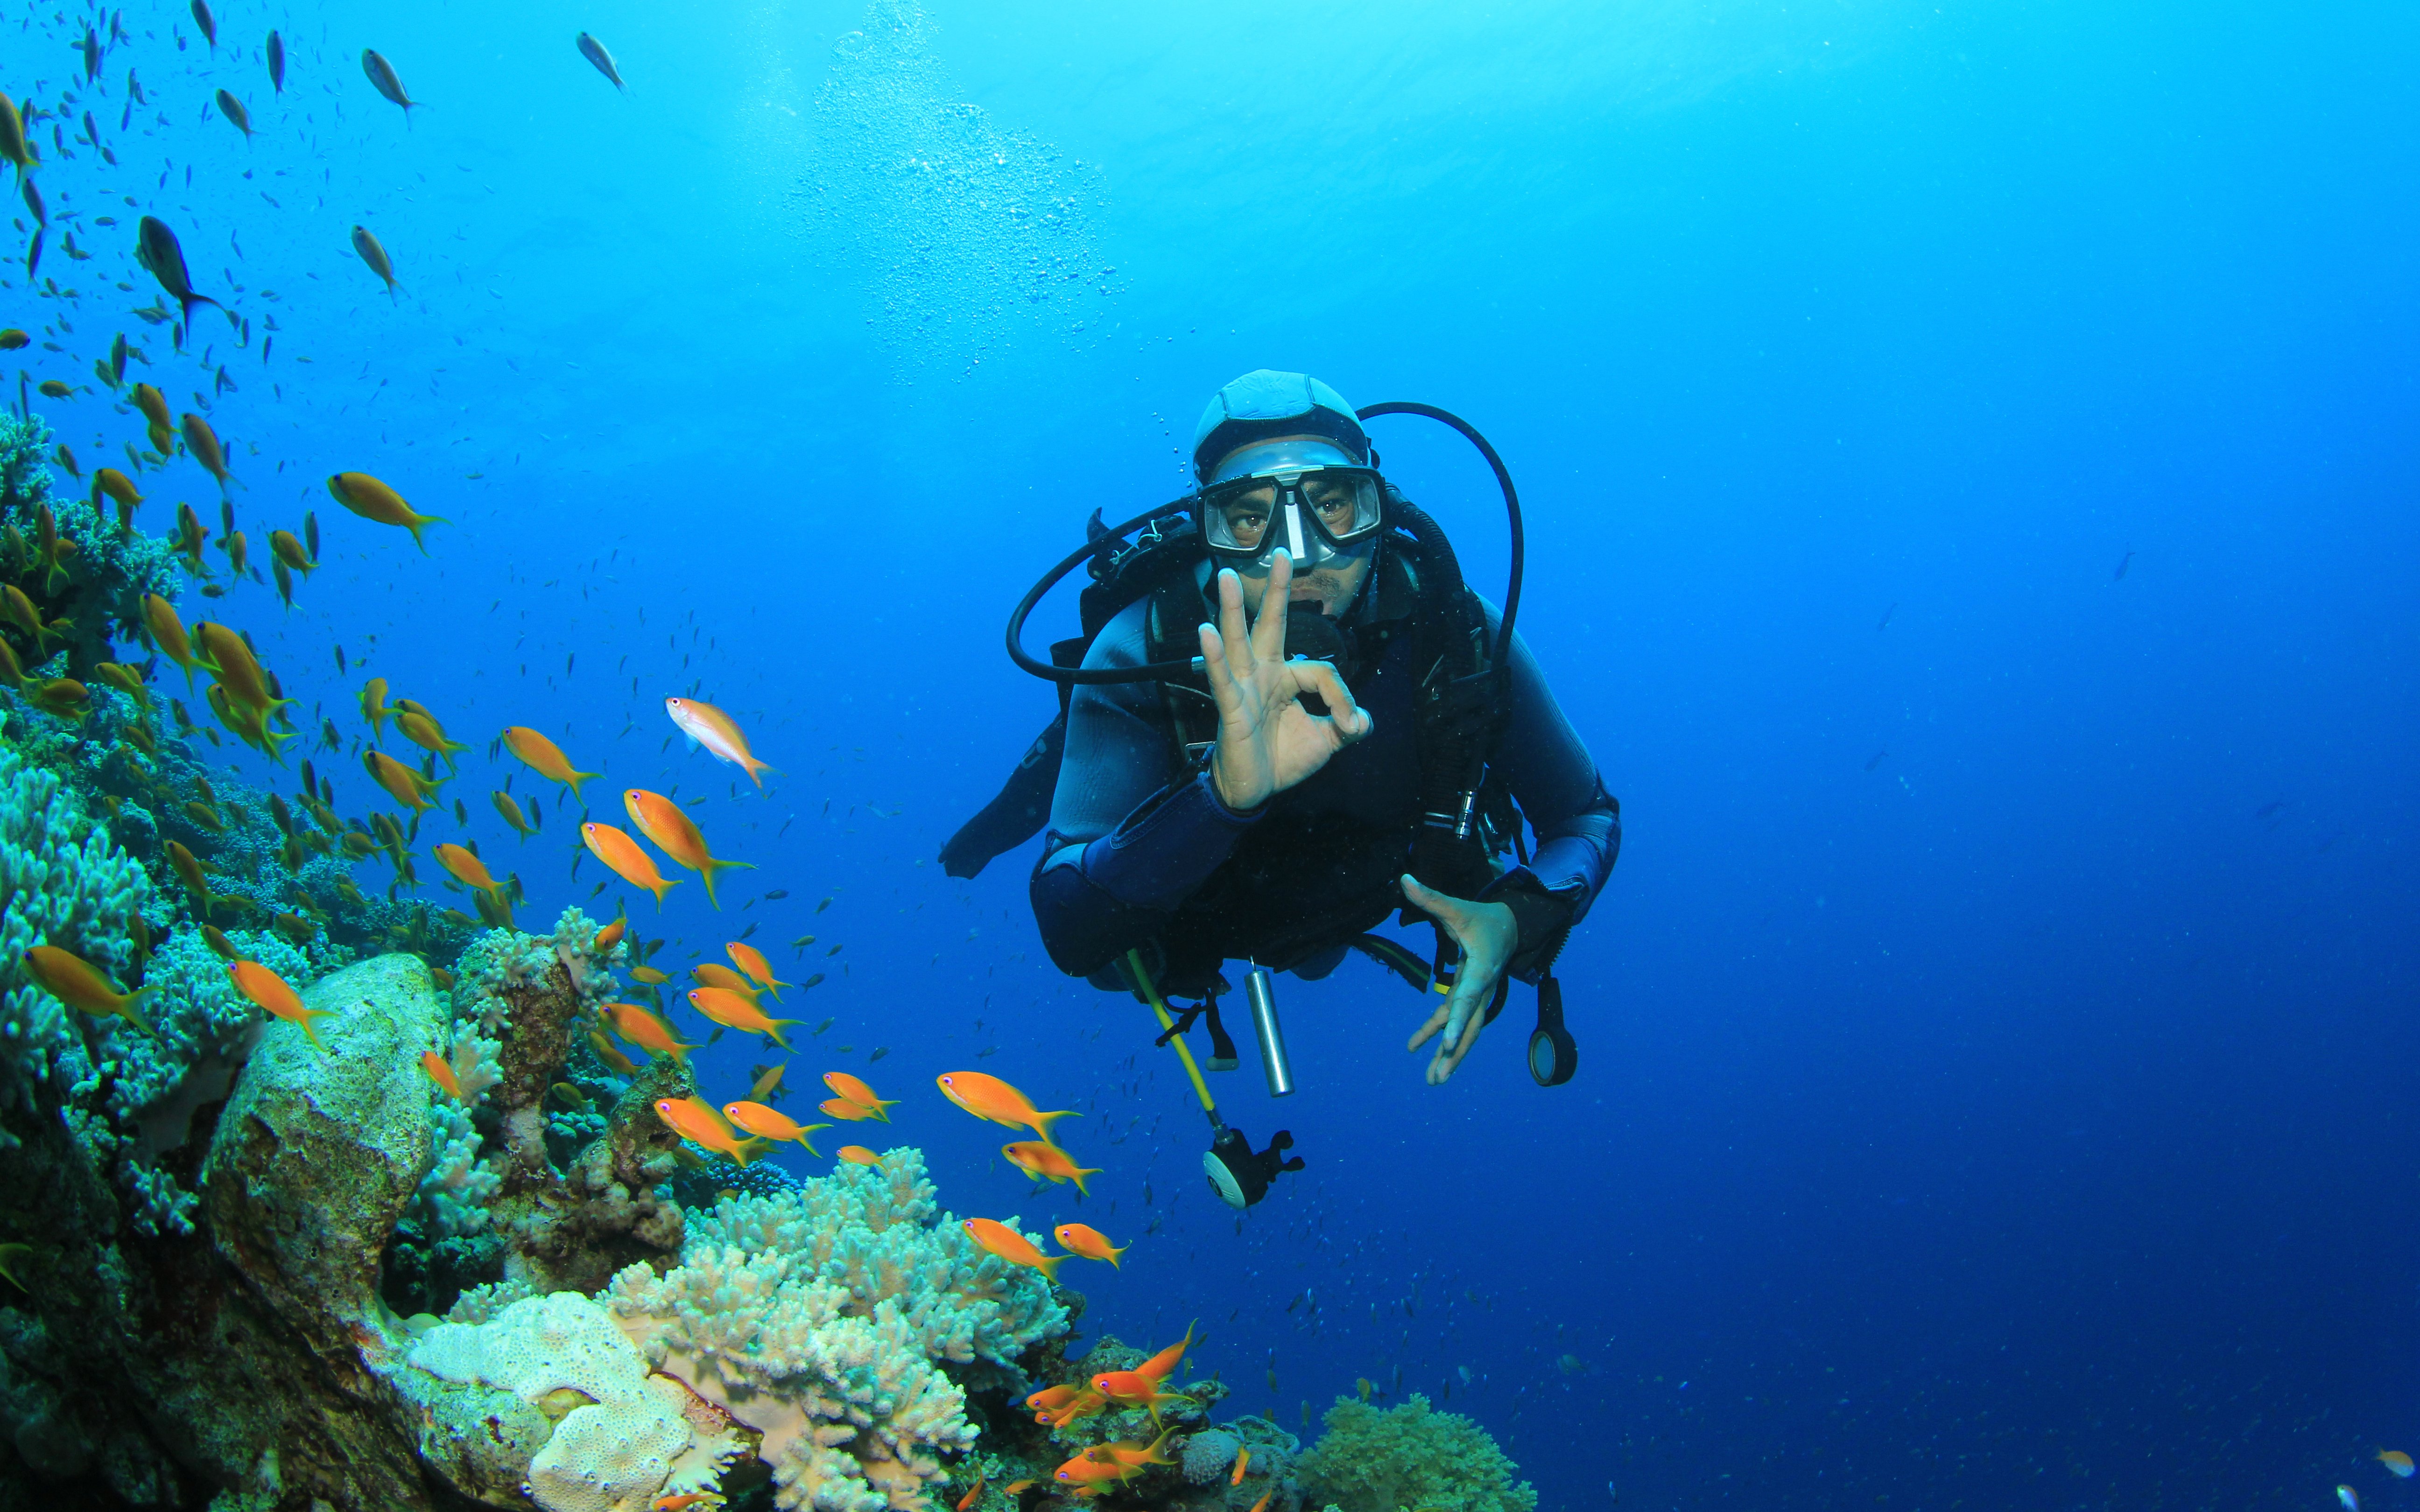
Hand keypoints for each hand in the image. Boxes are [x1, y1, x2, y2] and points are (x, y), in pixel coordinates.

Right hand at [1197, 555, 1373, 811]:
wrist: (1255, 790)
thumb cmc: (1283, 758)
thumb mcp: (1326, 741)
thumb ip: (1349, 725)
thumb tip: (1364, 719)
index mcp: (1285, 677)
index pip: (1320, 671)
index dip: (1342, 697)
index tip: (1351, 724)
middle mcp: (1263, 674)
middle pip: (1270, 625)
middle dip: (1277, 591)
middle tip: (1282, 552)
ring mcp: (1244, 688)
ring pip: (1239, 642)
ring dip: (1232, 610)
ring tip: (1226, 577)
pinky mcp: (1230, 708)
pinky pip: (1222, 680)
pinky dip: (1213, 656)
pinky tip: (1205, 633)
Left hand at [1401, 876, 1516, 1083]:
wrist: (1511, 925)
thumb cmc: (1483, 917)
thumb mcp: (1457, 906)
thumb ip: (1431, 898)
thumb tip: (1404, 880)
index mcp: (1482, 969)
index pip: (1467, 999)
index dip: (1455, 1022)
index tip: (1446, 1044)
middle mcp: (1482, 989)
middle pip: (1468, 1026)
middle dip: (1453, 1053)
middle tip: (1438, 1078)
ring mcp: (1477, 996)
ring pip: (1464, 1031)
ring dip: (1448, 1055)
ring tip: (1432, 1080)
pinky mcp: (1469, 997)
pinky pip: (1452, 1020)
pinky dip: (1435, 1033)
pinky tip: (1416, 1048)